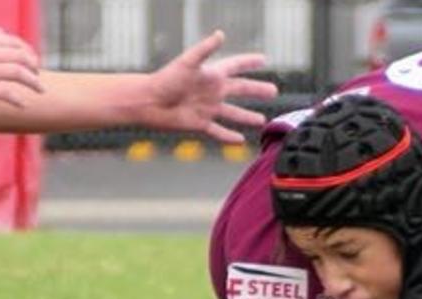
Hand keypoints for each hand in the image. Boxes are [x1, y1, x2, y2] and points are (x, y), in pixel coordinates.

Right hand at [0, 28, 42, 107]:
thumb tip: (0, 31)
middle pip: (20, 56)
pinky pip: (6, 93)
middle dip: (34, 67)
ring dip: (34, 82)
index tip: (34, 62)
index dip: (28, 52)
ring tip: (41, 90)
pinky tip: (23, 105)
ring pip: (18, 73)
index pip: (13, 42)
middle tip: (38, 77)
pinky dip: (18, 99)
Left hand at [137, 30, 277, 142]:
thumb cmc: (165, 80)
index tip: (264, 59)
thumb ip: (205, 50)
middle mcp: (212, 91)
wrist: (148, 102)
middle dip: (257, 90)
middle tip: (273, 91)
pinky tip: (240, 141)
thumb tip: (220, 34)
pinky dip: (229, 137)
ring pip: (233, 113)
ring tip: (262, 120)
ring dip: (247, 117)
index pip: (235, 66)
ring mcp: (207, 108)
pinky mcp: (200, 124)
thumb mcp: (187, 63)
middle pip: (240, 90)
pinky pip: (218, 131)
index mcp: (211, 75)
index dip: (249, 62)